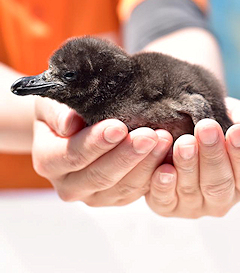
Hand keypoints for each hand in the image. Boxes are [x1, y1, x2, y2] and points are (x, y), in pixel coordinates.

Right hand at [32, 97, 171, 205]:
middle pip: (100, 176)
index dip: (96, 142)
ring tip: (164, 140)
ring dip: (145, 165)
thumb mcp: (50, 104)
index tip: (119, 126)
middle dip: (127, 155)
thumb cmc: (60, 111)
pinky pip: (135, 192)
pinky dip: (152, 175)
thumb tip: (70, 123)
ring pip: (122, 188)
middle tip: (150, 135)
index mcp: (47, 160)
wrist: (67, 128)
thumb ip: (57, 113)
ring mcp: (91, 195)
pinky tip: (167, 156)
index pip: (73, 154)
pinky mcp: (113, 197)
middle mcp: (67, 185)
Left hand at [146, 97, 239, 217]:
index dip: (238, 152)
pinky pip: (162, 198)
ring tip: (184, 143)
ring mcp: (190, 206)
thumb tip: (238, 121)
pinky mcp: (164, 206)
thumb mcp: (221, 123)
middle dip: (212, 155)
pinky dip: (162, 184)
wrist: (170, 137)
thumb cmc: (199, 129)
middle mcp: (217, 199)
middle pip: (218, 183)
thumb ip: (231, 120)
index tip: (235, 129)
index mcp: (236, 182)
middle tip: (206, 129)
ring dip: (187, 165)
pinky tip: (163, 169)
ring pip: (190, 189)